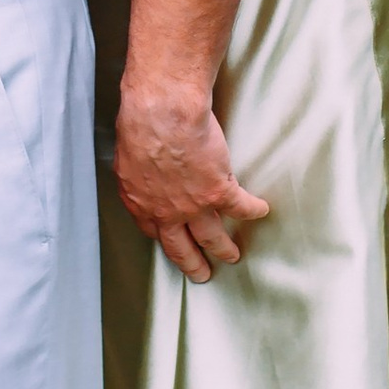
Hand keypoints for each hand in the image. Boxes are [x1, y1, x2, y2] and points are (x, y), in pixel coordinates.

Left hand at [113, 72, 269, 284]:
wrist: (162, 113)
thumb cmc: (140, 125)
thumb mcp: (127, 157)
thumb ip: (137, 174)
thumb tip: (141, 173)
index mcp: (141, 203)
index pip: (154, 232)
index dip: (166, 240)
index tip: (173, 244)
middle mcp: (166, 213)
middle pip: (181, 248)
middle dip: (192, 264)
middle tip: (201, 274)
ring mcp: (193, 206)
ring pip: (212, 237)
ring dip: (224, 248)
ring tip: (233, 255)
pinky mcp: (219, 191)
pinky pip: (241, 207)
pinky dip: (253, 210)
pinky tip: (260, 211)